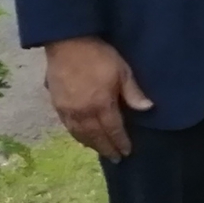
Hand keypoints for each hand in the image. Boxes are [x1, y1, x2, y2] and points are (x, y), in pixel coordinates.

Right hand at [44, 37, 152, 159]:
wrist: (67, 43)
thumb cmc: (99, 55)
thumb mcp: (123, 71)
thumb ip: (133, 93)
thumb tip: (147, 109)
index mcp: (101, 105)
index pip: (113, 130)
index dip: (120, 142)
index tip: (127, 152)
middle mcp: (83, 113)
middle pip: (96, 136)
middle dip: (107, 148)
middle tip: (116, 158)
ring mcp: (67, 110)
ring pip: (80, 134)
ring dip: (91, 145)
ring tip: (101, 151)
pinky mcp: (56, 104)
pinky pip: (67, 127)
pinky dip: (77, 135)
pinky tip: (82, 138)